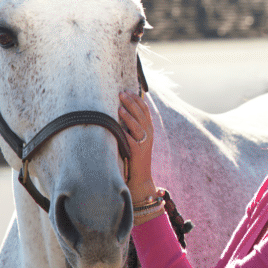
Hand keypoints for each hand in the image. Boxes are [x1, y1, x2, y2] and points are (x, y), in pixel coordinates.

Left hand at [118, 90, 156, 204]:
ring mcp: (144, 143)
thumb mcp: (136, 138)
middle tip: (121, 93)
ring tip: (120, 108)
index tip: (127, 90)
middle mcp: (148, 134)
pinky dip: (126, 134)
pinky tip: (119, 129)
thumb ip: (131, 125)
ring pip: (138, 126)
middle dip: (131, 103)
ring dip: (129, 116)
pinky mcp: (138, 152)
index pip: (144, 109)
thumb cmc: (134, 156)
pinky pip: (132, 141)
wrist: (141, 176)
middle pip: (141, 114)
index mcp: (149, 128)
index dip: (136, 99)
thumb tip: (120, 110)